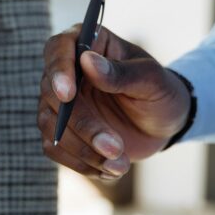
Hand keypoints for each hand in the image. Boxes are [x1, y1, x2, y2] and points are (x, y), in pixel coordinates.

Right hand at [38, 25, 190, 180]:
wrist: (163, 124)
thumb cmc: (161, 92)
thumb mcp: (152, 80)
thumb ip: (122, 72)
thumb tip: (88, 61)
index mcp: (88, 46)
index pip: (58, 48)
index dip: (58, 70)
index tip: (68, 94)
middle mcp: (68, 73)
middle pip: (53, 95)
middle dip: (83, 126)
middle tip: (115, 147)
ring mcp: (61, 105)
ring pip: (51, 127)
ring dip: (84, 150)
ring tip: (120, 164)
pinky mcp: (63, 132)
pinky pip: (57, 150)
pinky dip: (82, 163)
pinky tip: (111, 169)